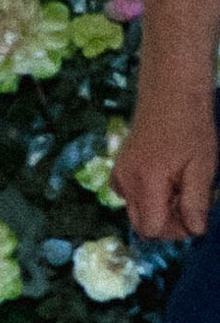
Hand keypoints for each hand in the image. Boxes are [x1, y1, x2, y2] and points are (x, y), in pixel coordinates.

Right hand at [117, 93, 216, 241]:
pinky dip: (147, 197)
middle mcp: (125, 182)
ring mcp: (119, 175)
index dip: (176, 230)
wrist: (170, 92)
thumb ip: (196, 202)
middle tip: (190, 204)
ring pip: (136, 211)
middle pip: (141, 225)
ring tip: (180, 188)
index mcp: (145, 183)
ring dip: (158, 210)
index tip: (195, 216)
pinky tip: (164, 181)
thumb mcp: (203, 166)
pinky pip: (130, 196)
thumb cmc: (191, 126)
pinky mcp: (119, 168)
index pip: (152, 228)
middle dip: (167, 223)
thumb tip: (195, 231)